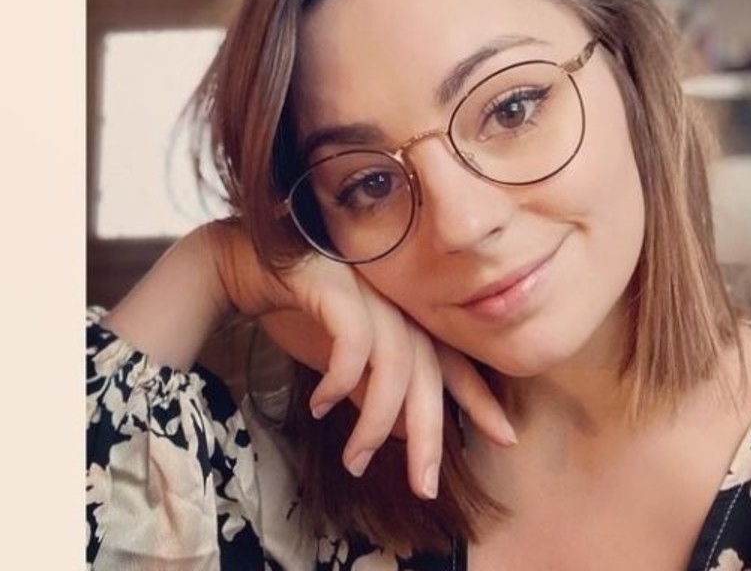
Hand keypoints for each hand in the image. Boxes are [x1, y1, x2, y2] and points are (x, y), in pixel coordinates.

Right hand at [211, 224, 516, 499]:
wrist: (244, 264)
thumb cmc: (300, 309)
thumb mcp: (344, 362)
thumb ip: (375, 390)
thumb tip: (401, 433)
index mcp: (404, 318)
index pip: (451, 362)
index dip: (479, 398)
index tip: (506, 435)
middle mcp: (396, 304)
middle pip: (428, 372)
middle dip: (429, 433)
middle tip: (424, 485)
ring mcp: (370, 291)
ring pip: (395, 364)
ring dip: (374, 421)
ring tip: (354, 459)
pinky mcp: (337, 284)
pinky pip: (355, 341)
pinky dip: (342, 380)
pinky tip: (322, 404)